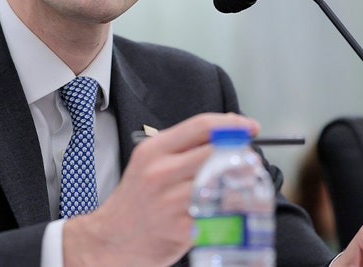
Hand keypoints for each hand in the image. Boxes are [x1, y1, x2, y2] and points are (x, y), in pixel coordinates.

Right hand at [62, 112, 258, 266]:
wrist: (112, 238)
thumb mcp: (149, 162)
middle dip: (240, 154)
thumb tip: (225, 129)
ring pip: (222, 183)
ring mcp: (171, 202)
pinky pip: (217, 213)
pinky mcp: (181, 228)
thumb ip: (183, 146)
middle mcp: (161, 173)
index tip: (250, 127)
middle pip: (216, 152)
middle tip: (247, 159)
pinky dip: (228, 210)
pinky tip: (225, 208)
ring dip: (238, 183)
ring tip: (238, 185)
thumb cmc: (135, 200)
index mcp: (154, 150)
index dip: (232, 123)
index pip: (201, 126)